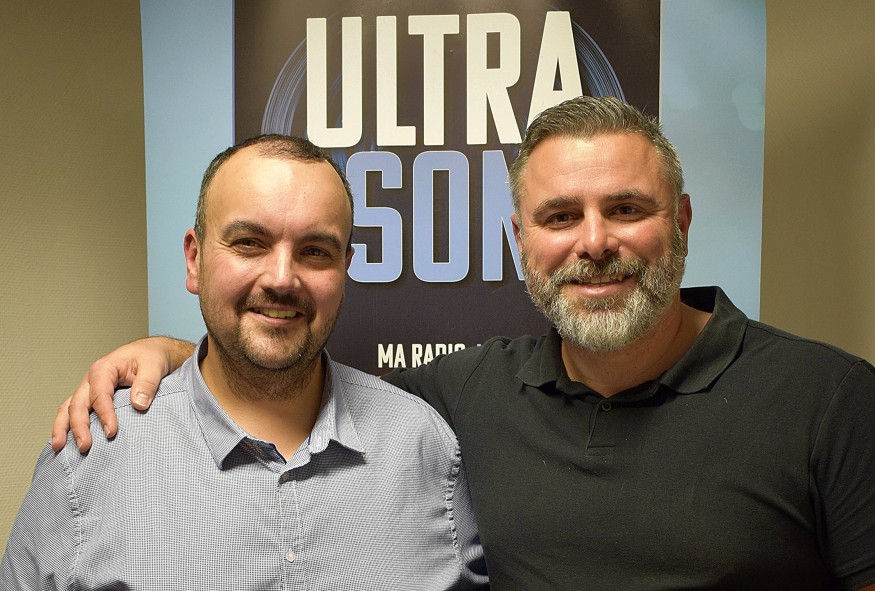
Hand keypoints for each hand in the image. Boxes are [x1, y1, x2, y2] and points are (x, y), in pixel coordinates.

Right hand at [51, 337, 194, 452]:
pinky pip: (73, 412)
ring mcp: (88, 389)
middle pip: (78, 404)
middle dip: (79, 426)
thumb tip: (138, 404)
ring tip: (59, 448)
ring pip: (68, 408)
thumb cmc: (150, 357)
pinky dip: (67, 426)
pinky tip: (65, 442)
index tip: (111, 432)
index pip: (100, 395)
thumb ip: (147, 383)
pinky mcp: (90, 398)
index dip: (104, 414)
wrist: (150, 353)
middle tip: (85, 447)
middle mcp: (91, 380)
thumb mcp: (154, 365)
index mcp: (104, 369)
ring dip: (62, 428)